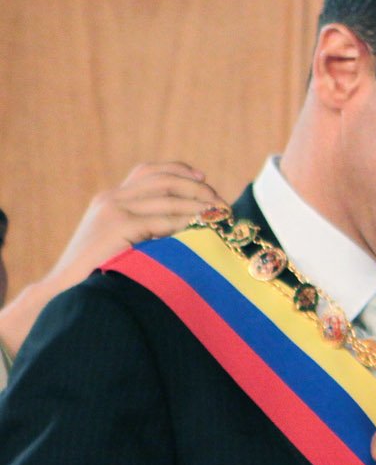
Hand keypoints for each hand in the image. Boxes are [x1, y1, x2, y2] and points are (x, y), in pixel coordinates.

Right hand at [1, 163, 226, 356]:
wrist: (65, 292)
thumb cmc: (100, 275)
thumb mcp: (123, 243)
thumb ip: (146, 227)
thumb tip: (191, 221)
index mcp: (111, 199)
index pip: (150, 172)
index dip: (181, 171)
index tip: (205, 179)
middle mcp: (111, 198)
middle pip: (164, 179)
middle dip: (198, 187)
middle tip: (221, 203)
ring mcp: (112, 210)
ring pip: (167, 197)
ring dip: (199, 204)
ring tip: (220, 215)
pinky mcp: (116, 226)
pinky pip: (163, 220)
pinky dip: (186, 222)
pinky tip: (202, 229)